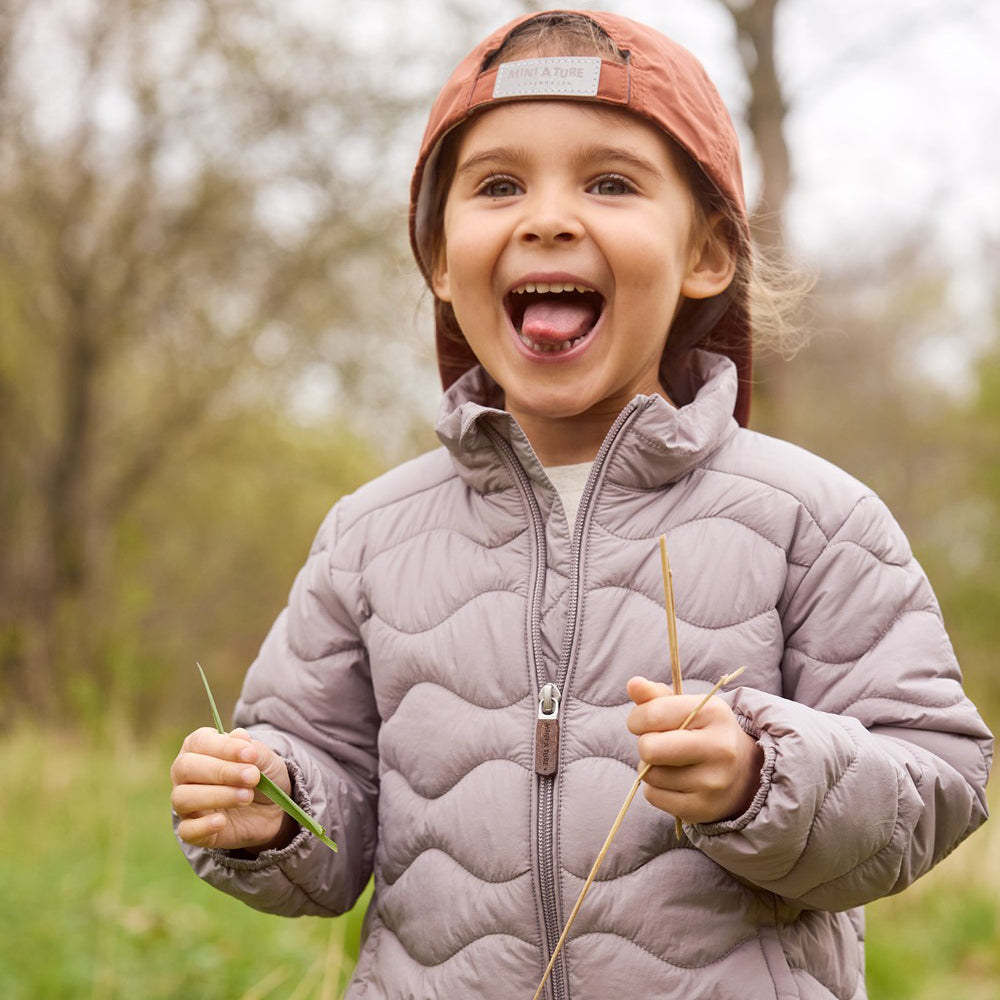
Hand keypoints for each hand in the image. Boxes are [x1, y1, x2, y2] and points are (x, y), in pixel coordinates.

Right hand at [171, 727, 298, 851]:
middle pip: (185, 768)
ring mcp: (185, 803)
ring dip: (217, 796)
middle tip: (252, 777)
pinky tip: (223, 821)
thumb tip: (239, 735)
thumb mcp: (263, 758)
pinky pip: (185, 830)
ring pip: (182, 798)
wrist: (270, 808)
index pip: (200, 742)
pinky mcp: (193, 830)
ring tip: (247, 796)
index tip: (250, 755)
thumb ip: (252, 748)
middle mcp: (184, 773)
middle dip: (221, 772)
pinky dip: (202, 826)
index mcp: (198, 747)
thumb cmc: (259, 774)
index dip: (225, 747)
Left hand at [626, 676, 762, 823]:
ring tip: (670, 762)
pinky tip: (673, 782)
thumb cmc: (704, 732)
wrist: (744, 773)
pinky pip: (653, 796)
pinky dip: (655, 788)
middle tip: (657, 743)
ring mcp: (713, 782)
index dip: (637, 718)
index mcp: (714, 713)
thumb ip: (656, 696)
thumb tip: (632, 684)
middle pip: (649, 748)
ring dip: (650, 767)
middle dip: (645, 744)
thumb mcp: (686, 707)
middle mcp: (719, 748)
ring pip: (650, 774)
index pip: (654, 714)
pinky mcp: (703, 808)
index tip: (642, 721)